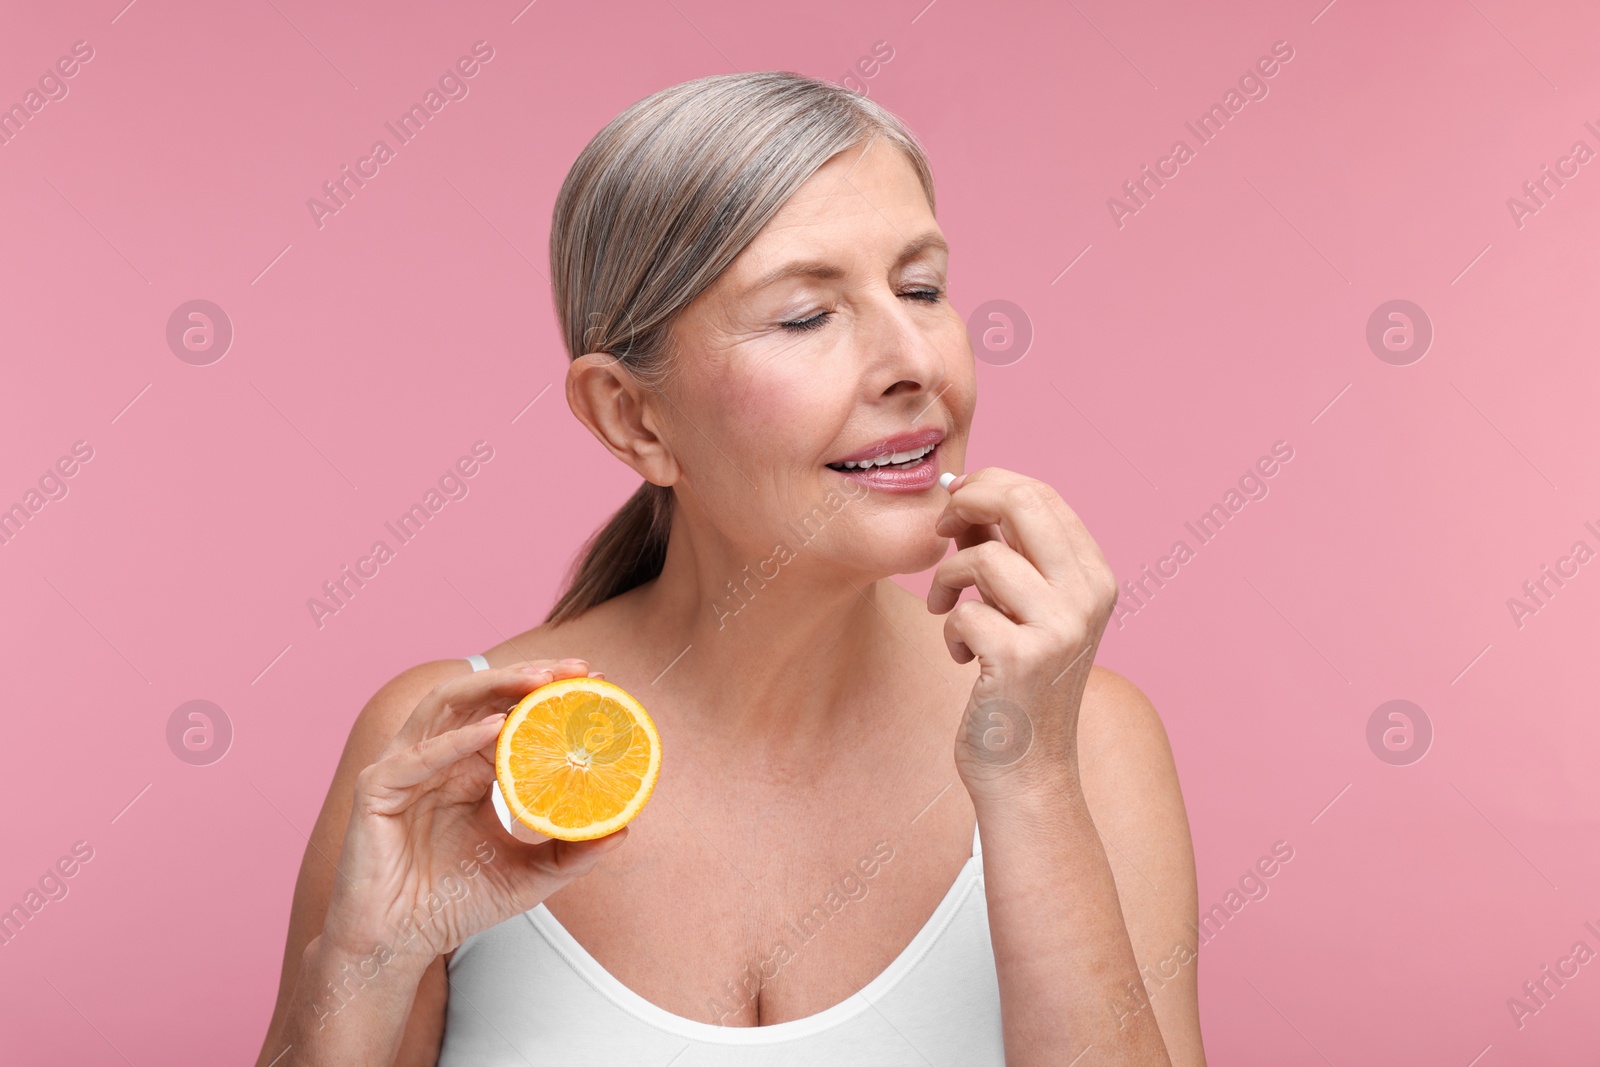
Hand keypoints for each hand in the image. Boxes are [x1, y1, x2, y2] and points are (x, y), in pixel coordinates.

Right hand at [319, 659, 628, 967]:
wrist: (398, 946)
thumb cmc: (455, 905)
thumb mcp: (529, 876)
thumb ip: (571, 853)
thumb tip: (623, 829)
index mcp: (468, 768)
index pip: (509, 712)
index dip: (548, 693)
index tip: (595, 682)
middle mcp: (437, 758)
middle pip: (480, 696)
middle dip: (528, 677)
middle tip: (576, 671)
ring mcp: (404, 769)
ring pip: (446, 705)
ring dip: (493, 686)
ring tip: (539, 682)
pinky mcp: (376, 790)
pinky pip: (418, 756)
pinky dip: (458, 739)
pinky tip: (495, 728)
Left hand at [927, 468, 1118, 799]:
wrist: (1028, 771)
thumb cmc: (1017, 685)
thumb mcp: (1021, 609)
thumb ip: (1005, 552)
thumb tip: (965, 496)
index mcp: (1095, 577)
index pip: (1042, 495)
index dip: (989, 485)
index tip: (955, 503)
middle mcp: (1088, 596)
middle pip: (1022, 502)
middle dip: (967, 504)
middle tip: (941, 528)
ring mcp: (1060, 627)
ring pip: (983, 557)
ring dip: (947, 579)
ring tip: (945, 609)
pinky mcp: (1022, 658)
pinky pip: (963, 610)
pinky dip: (948, 629)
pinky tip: (959, 656)